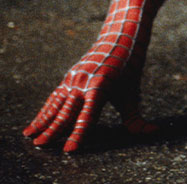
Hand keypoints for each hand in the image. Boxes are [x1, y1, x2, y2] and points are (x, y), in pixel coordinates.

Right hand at [23, 37, 156, 151]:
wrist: (119, 37)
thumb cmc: (129, 68)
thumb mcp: (134, 93)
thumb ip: (137, 117)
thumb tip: (155, 131)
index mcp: (101, 87)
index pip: (88, 116)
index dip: (79, 134)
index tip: (70, 149)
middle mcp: (83, 83)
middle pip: (66, 112)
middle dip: (53, 131)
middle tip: (42, 146)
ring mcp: (73, 79)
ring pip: (55, 104)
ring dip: (42, 121)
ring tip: (30, 136)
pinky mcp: (68, 78)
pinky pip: (53, 98)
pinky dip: (43, 111)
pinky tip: (35, 123)